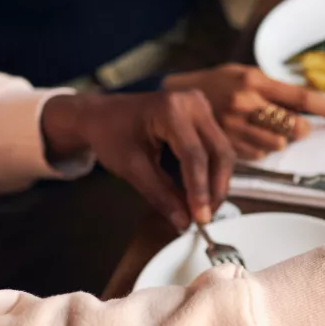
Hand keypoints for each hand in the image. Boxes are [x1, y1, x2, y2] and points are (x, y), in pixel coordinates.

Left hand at [43, 91, 235, 231]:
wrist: (101, 113)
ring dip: (217, 182)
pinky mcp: (205, 116)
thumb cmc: (110, 135)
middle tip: (206, 217)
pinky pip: (217, 148)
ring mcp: (202, 106)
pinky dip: (213, 172)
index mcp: (171, 109)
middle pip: (219, 152)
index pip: (194, 155)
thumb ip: (160, 194)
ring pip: (223, 152)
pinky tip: (204, 191)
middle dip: (215, 188)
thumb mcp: (131, 167)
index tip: (200, 219)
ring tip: (205, 208)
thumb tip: (184, 222)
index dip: (199, 189)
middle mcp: (194, 103)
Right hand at [164, 64, 324, 159]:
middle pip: (294, 127)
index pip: (302, 97)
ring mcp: (234, 125)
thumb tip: (308, 107)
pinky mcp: (224, 144)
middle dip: (299, 130)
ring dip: (277, 141)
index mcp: (254, 80)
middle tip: (293, 126)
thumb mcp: (244, 75)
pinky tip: (246, 137)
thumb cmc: (216, 84)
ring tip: (261, 129)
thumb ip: (274, 89)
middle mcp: (246, 102)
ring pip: (277, 145)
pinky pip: (257, 155)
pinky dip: (258, 150)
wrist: (173, 95)